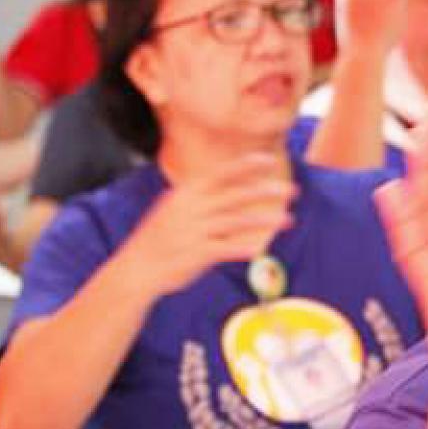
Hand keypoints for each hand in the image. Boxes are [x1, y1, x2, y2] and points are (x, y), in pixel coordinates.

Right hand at [121, 155, 296, 297]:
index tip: (268, 160)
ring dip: (265, 220)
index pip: (220, 174)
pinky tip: (260, 248)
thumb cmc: (159, 238)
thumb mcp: (173, 209)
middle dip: (265, 192)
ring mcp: (195, 231)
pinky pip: (226, 248)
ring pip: (237, 221)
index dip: (245, 166)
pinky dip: (244, 247)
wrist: (136, 268)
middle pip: (235, 196)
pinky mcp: (197, 254)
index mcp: (186, 193)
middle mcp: (192, 208)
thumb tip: (223, 185)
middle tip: (291, 190)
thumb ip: (199, 197)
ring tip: (288, 219)